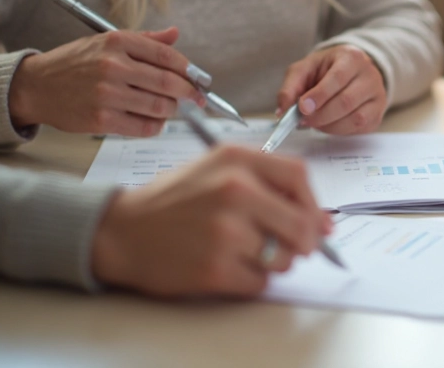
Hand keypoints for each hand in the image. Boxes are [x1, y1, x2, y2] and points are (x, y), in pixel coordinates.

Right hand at [8, 27, 204, 136]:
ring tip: (171, 109)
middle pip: (167, 82)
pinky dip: (155, 126)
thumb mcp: (106, 42)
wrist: (35, 86)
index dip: (189, 70)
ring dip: (172, 111)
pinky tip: (154, 122)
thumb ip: (145, 40)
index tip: (199, 79)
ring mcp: (107, 94)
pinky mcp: (101, 119)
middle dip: (189, 93)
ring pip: (159, 107)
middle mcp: (113, 66)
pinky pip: (142, 127)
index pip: (166, 56)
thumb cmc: (74, 64)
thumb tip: (175, 34)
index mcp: (117, 42)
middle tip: (197, 99)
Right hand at [91, 145, 332, 297]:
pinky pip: (260, 283)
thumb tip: (322, 220)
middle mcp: (235, 191)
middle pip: (301, 224)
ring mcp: (225, 231)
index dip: (315, 204)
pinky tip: (227, 266)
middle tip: (293, 247)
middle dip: (304, 242)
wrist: (122, 230)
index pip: (299, 177)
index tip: (319, 222)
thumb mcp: (216, 168)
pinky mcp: (215, 268)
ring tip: (244, 251)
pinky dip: (251, 280)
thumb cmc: (174, 200)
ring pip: (283, 258)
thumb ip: (266, 183)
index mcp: (236, 160)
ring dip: (273, 262)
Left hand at [277, 45, 386, 135]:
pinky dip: (340, 130)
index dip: (319, 96)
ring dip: (329, 126)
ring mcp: (377, 95)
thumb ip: (291, 87)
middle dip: (321, 115)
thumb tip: (282, 110)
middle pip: (346, 101)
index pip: (338, 78)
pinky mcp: (378, 113)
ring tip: (315, 122)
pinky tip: (329, 124)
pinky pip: (360, 128)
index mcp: (352, 57)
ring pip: (355, 118)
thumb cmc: (325, 70)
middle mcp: (370, 75)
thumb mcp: (305, 69)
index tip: (302, 108)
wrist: (349, 72)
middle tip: (304, 120)